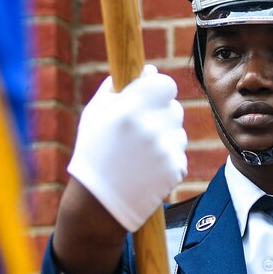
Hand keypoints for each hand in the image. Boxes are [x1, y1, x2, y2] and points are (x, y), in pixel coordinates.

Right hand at [67, 65, 187, 231]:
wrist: (99, 204)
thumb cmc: (93, 153)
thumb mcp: (94, 115)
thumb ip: (118, 88)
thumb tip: (147, 69)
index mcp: (130, 108)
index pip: (166, 83)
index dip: (158, 89)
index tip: (149, 97)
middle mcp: (151, 127)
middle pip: (175, 107)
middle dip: (161, 114)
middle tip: (141, 130)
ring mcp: (166, 149)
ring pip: (178, 131)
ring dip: (165, 137)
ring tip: (141, 153)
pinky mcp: (176, 169)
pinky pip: (179, 153)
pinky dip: (167, 159)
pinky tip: (147, 169)